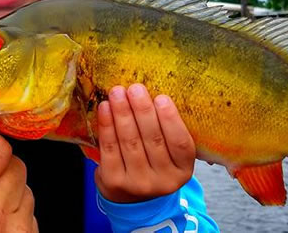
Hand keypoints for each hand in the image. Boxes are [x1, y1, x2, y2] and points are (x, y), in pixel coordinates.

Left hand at [95, 84, 194, 202]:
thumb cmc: (152, 164)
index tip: (161, 97)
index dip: (171, 120)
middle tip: (135, 88)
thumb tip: (151, 94)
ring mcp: (138, 183)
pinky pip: (109, 148)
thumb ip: (166, 131)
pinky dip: (106, 125)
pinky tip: (105, 108)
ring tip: (117, 92)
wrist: (131, 198)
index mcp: (182, 170)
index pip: (180, 144)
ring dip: (122, 113)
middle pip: (152, 139)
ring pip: (130, 142)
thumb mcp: (169, 155)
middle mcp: (163, 181)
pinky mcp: (114, 181)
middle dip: (142, 110)